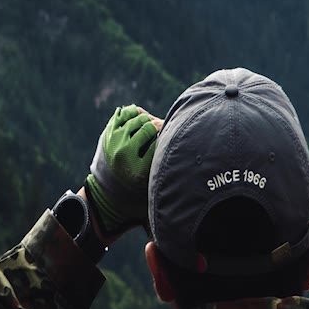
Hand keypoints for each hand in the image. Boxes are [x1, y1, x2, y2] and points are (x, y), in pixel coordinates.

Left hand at [85, 105, 161, 238]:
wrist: (105, 195)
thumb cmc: (138, 195)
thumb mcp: (156, 193)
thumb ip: (173, 180)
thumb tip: (203, 181)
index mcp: (138, 170)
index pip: (161, 142)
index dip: (170, 138)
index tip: (174, 141)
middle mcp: (123, 154)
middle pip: (150, 126)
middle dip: (160, 128)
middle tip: (163, 133)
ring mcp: (113, 141)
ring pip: (138, 117)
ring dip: (148, 121)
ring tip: (153, 130)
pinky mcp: (107, 132)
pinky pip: (126, 112)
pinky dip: (136, 113)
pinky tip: (142, 121)